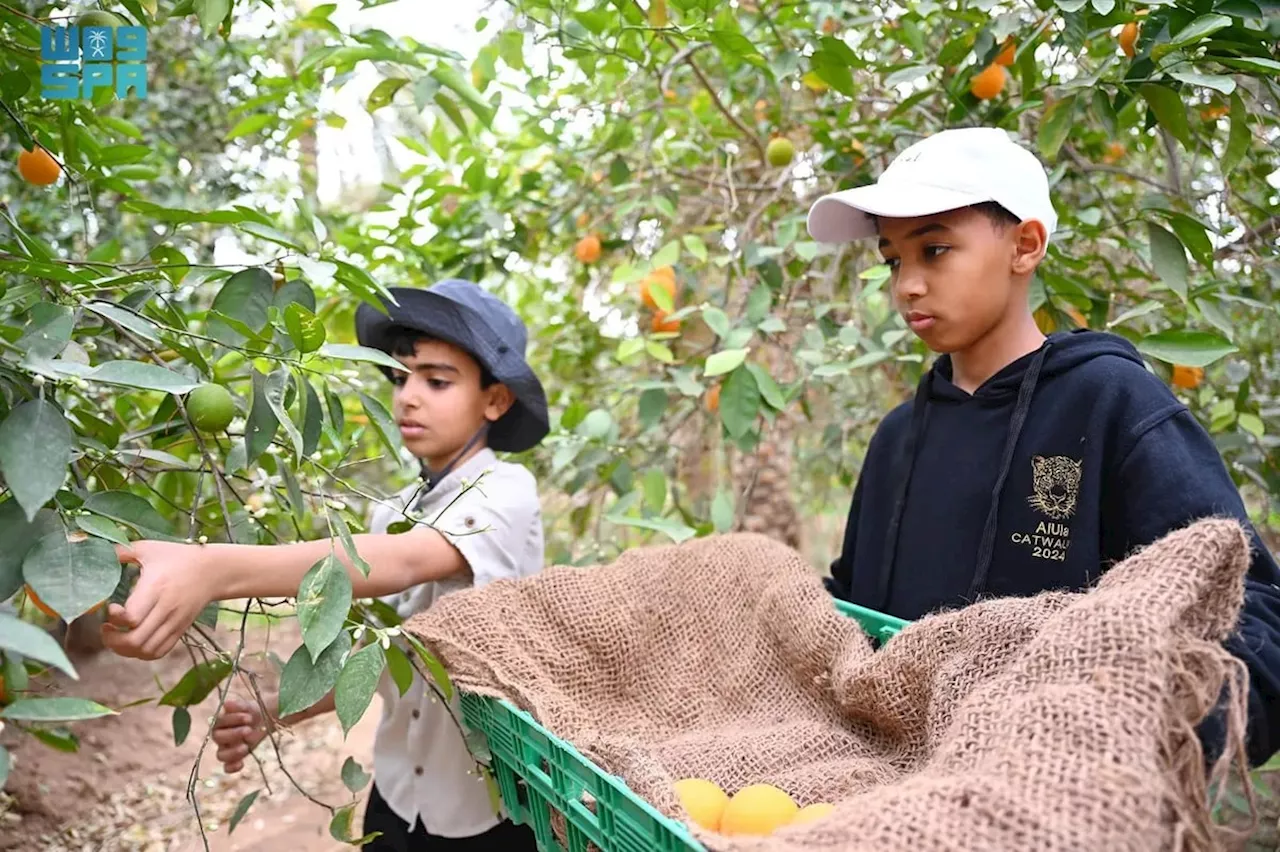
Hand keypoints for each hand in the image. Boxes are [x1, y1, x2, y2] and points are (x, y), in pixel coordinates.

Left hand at [101, 540, 216, 659]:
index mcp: (156, 587)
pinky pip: (158, 652)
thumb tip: (88, 546)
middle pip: (135, 640)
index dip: (114, 618)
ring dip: (125, 650)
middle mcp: (166, 608)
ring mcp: (174, 622)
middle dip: (112, 640)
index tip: (111, 607)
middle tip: (106, 628)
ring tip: (117, 637)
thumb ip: (119, 551)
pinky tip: (134, 641)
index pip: (131, 617)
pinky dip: (141, 653)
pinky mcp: (180, 630)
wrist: (213, 570)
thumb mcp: (149, 549)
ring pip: (146, 651)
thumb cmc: (177, 557)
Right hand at [212, 696, 273, 773]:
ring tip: (246, 746)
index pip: (219, 722)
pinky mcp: (234, 758)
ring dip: (232, 752)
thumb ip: (239, 706)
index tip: (249, 717)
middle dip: (233, 734)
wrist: (265, 719)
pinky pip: (227, 767)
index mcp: (220, 721)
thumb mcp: (249, 706)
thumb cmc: (253, 712)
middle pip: (218, 738)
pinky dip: (232, 767)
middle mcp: (220, 735)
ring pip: (220, 755)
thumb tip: (227, 705)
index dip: (232, 720)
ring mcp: (226, 748)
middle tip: (248, 729)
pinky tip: (241, 763)